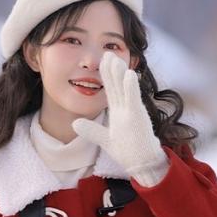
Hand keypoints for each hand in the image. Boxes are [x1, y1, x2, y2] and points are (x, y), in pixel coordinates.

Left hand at [72, 51, 167, 176]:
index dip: (106, 75)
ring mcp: (132, 112)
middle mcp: (125, 109)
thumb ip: (91, 130)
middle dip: (112, 69)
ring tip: (115, 57)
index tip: (102, 61)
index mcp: (118, 112)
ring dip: (120, 73)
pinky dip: (132, 87)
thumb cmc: (128, 151)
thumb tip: (74, 123)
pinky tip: (130, 74)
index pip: (111, 90)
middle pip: (117, 85)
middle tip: (107, 52)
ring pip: (125, 88)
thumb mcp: (104, 139)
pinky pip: (134, 99)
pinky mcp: (139, 117)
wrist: (142, 164)